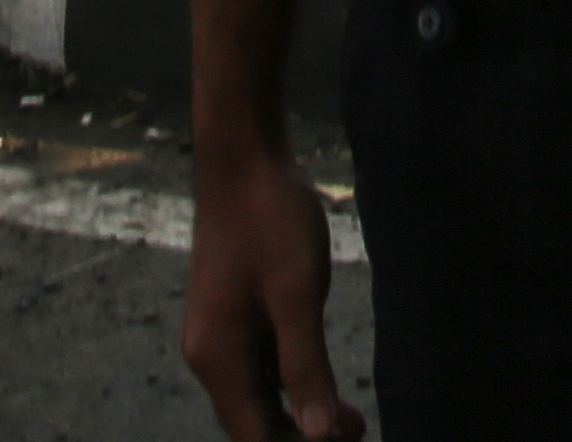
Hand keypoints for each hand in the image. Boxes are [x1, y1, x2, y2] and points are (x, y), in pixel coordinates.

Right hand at [178, 144, 356, 439]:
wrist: (243, 158)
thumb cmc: (271, 219)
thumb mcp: (297, 295)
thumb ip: (306, 367)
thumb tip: (321, 436)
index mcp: (218, 358)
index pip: (256, 436)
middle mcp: (211, 355)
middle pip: (255, 424)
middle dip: (304, 436)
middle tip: (360, 432)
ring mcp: (220, 336)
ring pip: (260, 397)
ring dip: (302, 414)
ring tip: (355, 422)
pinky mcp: (233, 318)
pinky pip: (261, 368)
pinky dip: (292, 384)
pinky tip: (324, 382)